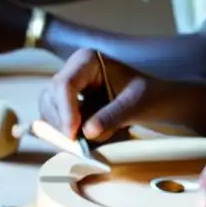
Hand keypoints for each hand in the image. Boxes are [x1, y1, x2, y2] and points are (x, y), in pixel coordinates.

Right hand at [38, 49, 170, 140]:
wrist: (156, 100)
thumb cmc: (150, 96)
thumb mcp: (136, 105)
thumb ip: (112, 116)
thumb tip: (88, 132)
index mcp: (88, 59)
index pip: (65, 84)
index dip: (66, 112)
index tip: (73, 136)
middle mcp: (73, 69)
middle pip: (51, 97)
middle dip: (61, 122)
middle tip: (77, 146)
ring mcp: (69, 85)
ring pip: (49, 109)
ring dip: (61, 129)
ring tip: (83, 144)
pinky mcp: (68, 102)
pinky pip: (55, 118)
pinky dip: (64, 132)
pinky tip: (80, 142)